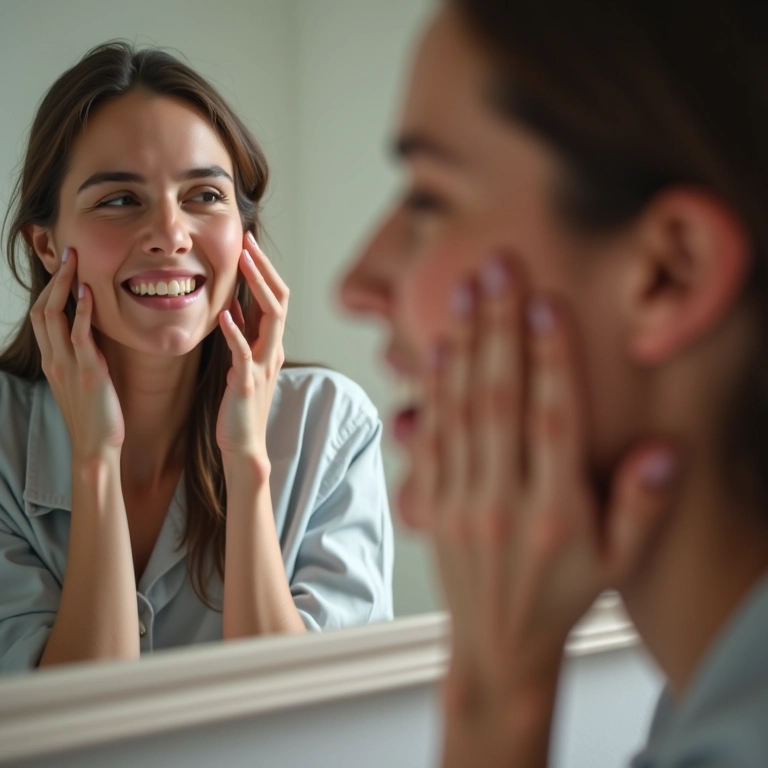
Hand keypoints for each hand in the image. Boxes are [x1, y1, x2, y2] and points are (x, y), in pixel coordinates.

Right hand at [30, 248, 124, 463]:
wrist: (96, 447)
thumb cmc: (95, 417)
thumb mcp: (82, 383)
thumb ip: (82, 359)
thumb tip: (93, 337)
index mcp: (51, 362)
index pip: (41, 317)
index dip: (49, 290)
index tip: (62, 269)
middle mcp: (54, 360)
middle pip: (42, 310)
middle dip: (53, 280)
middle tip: (67, 255)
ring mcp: (67, 365)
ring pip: (54, 316)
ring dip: (63, 285)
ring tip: (74, 261)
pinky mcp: (87, 372)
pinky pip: (79, 335)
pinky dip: (81, 310)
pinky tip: (88, 291)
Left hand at [216, 233, 287, 472]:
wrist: (244, 445)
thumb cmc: (239, 406)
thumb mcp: (242, 364)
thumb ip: (243, 336)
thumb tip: (234, 308)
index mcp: (270, 345)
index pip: (275, 299)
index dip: (264, 270)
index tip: (248, 245)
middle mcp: (272, 350)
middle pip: (278, 300)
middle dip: (264, 269)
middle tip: (248, 242)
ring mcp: (262, 366)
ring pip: (271, 319)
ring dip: (257, 288)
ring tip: (243, 264)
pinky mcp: (246, 383)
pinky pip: (243, 352)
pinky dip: (236, 331)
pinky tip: (224, 313)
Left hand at [400, 254, 679, 762]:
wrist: (497, 645)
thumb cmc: (564, 596)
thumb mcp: (618, 562)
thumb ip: (643, 506)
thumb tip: (665, 450)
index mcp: (556, 513)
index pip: (554, 421)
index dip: (552, 359)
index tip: (547, 304)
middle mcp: (503, 501)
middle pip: (499, 401)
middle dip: (498, 329)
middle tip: (498, 269)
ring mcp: (460, 502)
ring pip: (458, 411)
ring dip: (461, 347)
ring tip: (464, 292)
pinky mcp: (432, 504)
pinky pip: (429, 438)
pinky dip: (431, 390)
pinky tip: (435, 350)